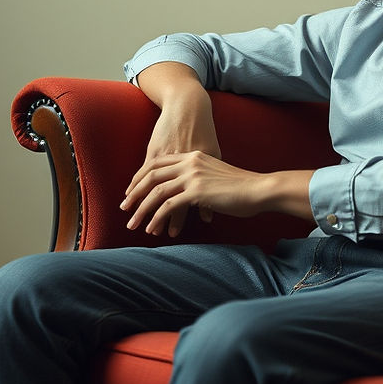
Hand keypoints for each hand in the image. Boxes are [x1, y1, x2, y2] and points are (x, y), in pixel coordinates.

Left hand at [121, 152, 264, 236]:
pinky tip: (152, 228)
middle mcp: (190, 162)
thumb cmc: (240, 186)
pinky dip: (157, 218)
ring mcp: (193, 175)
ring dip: (141, 209)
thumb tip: (186, 189)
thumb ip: (199, 175)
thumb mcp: (215, 172)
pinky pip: (169, 205)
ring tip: (133, 224)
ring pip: (157, 192)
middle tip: (124, 209)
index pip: (157, 163)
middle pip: (151, 176)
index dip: (140, 178)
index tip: (131, 192)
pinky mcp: (197, 191)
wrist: (258, 188)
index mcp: (193, 155)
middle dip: (135, 194)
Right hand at [125, 63, 222, 234]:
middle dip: (160, 214)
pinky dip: (136, 185)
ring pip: (153, 184)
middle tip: (154, 232)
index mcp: (198, 165)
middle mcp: (182, 162)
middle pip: (169, 194)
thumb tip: (208, 213)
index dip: (180, 215)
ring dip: (142, 203)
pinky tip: (130, 198)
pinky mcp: (154, 149)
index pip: (188, 196)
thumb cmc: (204, 132)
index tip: (175, 232)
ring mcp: (166, 155)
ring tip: (135, 219)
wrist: (189, 106)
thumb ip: (209, 182)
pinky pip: (143, 171)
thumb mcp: (212, 155)